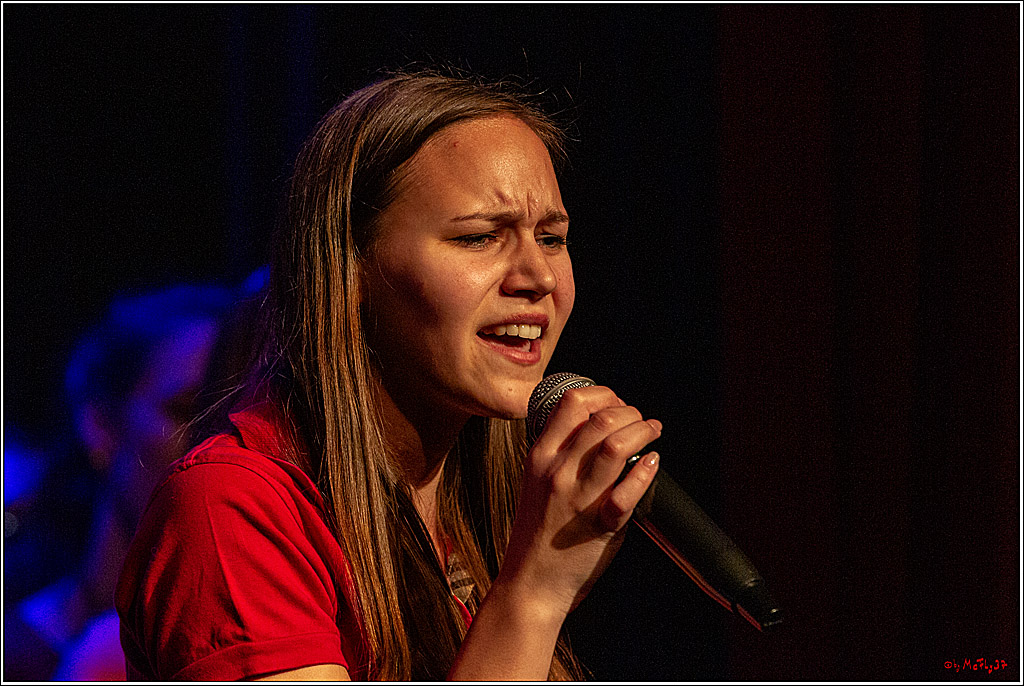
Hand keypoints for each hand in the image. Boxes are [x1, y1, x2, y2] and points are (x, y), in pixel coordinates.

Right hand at [497, 385, 661, 617]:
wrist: (532, 581)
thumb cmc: (538, 532)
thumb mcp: (536, 481)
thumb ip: (560, 454)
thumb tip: (599, 427)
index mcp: (540, 456)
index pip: (571, 403)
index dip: (603, 395)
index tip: (617, 403)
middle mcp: (558, 472)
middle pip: (601, 418)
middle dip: (630, 411)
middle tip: (641, 419)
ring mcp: (579, 498)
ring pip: (617, 445)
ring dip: (644, 431)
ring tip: (653, 431)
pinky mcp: (600, 524)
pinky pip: (628, 491)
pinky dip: (646, 471)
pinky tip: (653, 464)